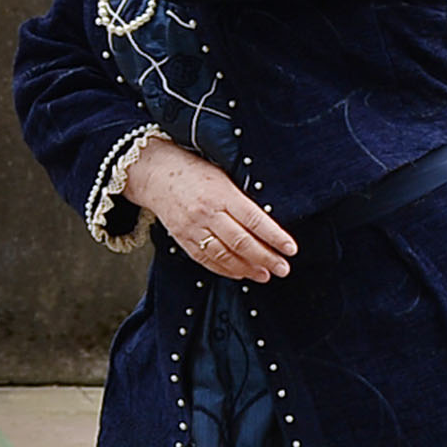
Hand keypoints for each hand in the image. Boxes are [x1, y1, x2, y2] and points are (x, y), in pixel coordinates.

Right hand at [121, 139, 296, 281]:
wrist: (155, 173)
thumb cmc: (194, 171)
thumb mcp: (223, 176)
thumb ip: (242, 200)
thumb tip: (268, 225)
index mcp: (222, 193)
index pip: (255, 220)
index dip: (275, 237)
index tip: (291, 249)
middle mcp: (207, 213)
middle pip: (242, 242)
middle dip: (266, 258)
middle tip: (283, 268)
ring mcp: (193, 228)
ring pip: (224, 255)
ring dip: (247, 268)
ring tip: (265, 275)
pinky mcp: (182, 239)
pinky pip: (206, 260)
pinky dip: (225, 270)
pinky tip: (240, 274)